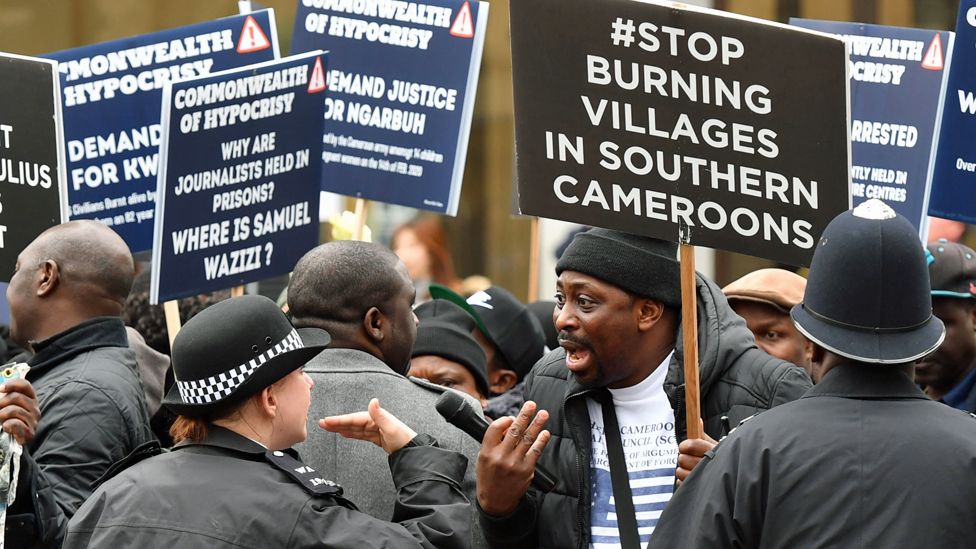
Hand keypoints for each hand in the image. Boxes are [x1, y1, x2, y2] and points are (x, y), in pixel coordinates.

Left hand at [0, 379, 40, 444]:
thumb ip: (3, 394)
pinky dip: (7, 425)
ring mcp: (33, 419)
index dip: (12, 384)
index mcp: (30, 397)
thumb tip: (0, 388)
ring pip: (14, 410)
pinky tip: (6, 426)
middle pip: (16, 397)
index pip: (25, 385)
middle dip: (1, 402)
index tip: (1, 388)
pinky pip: (15, 424)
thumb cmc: (8, 417)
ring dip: (2, 415)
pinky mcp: (30, 432)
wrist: (12, 436)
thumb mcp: (6, 403)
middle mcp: (34, 407)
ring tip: (1, 419)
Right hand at [319, 398, 417, 453]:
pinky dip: (351, 433)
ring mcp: (375, 429)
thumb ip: (380, 415)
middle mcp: (374, 422)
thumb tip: (373, 401)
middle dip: (336, 423)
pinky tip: (344, 433)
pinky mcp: (377, 437)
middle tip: (321, 423)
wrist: (412, 450)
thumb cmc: (404, 438)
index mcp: (375, 418)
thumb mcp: (391, 427)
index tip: (326, 421)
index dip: (339, 420)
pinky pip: (360, 434)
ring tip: (328, 428)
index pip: (353, 419)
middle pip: (352, 422)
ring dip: (341, 428)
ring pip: (354, 428)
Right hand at [476, 401, 550, 515]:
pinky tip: (545, 433)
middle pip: (514, 430)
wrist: (496, 501)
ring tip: (543, 414)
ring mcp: (515, 464)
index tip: (511, 417)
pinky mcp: (527, 470)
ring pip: (528, 439)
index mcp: (487, 452)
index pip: (495, 428)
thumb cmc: (489, 476)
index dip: (504, 419)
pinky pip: (536, 451)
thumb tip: (509, 423)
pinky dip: (542, 440)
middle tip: (531, 404)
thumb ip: (493, 442)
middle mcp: (501, 457)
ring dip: (537, 424)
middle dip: (524, 415)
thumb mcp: (483, 458)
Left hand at [675, 423, 716, 485]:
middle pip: (682, 459)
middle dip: (684, 458)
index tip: (685, 447)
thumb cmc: (722, 460)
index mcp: (711, 451)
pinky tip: (693, 480)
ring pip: (679, 472)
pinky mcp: (696, 490)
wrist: (733, 478)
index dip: (685, 445)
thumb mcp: (715, 446)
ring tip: (692, 470)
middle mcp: (707, 466)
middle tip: (690, 459)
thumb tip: (697, 420)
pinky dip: (684, 481)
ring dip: (683, 470)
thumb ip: (703, 434)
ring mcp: (702, 480)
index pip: (691, 445)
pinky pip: (681, 483)